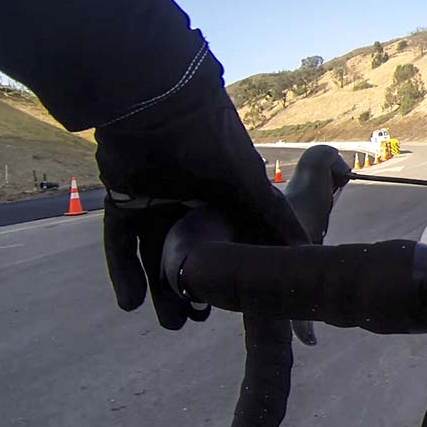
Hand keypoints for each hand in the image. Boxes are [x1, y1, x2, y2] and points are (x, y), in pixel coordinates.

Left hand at [97, 77, 306, 329]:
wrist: (154, 104)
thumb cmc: (209, 140)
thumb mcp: (249, 182)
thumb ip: (275, 217)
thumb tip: (305, 251)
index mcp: (223, 193)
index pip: (230, 240)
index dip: (229, 272)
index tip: (231, 305)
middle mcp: (191, 197)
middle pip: (191, 252)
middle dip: (192, 288)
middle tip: (195, 320)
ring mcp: (155, 197)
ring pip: (156, 252)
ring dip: (160, 287)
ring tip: (167, 322)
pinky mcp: (123, 197)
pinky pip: (121, 240)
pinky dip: (123, 270)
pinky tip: (130, 303)